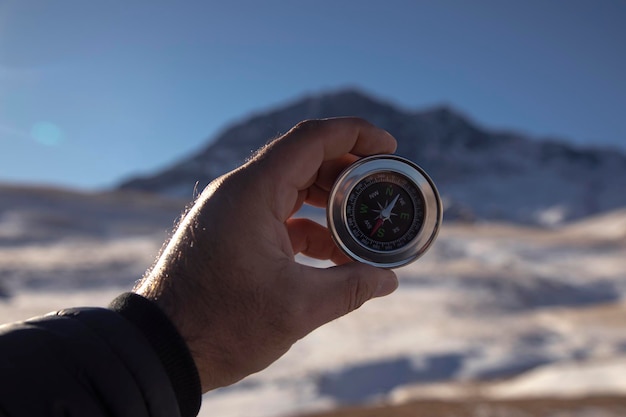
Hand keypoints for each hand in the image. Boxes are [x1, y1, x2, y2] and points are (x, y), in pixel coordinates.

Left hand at [135, 118, 398, 391]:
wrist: (161, 348)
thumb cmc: (221, 325)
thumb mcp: (297, 307)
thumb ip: (351, 288)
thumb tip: (389, 281)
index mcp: (253, 192)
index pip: (311, 139)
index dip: (355, 135)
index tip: (389, 146)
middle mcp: (240, 191)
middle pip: (304, 160)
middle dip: (348, 174)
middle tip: (381, 192)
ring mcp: (232, 211)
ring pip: (291, 189)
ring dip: (328, 204)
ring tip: (361, 231)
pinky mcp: (230, 232)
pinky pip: (277, 215)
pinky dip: (307, 228)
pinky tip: (332, 256)